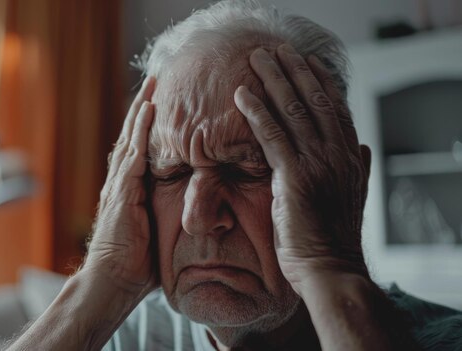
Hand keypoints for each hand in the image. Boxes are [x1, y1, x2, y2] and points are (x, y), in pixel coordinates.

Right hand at [82, 76, 157, 296]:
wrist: (112, 284)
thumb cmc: (135, 266)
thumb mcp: (156, 233)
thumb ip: (166, 214)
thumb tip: (191, 210)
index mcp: (129, 190)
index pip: (139, 150)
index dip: (147, 127)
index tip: (159, 104)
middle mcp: (120, 182)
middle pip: (132, 137)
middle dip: (143, 108)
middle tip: (154, 81)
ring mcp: (119, 186)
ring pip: (131, 139)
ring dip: (141, 111)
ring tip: (151, 85)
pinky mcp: (122, 193)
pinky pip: (133, 155)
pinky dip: (139, 131)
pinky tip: (148, 110)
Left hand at [234, 44, 371, 294]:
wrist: (329, 269)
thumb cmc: (332, 238)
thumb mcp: (351, 198)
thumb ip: (357, 169)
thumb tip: (361, 147)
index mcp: (349, 157)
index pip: (335, 109)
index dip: (321, 82)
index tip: (308, 62)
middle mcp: (337, 153)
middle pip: (314, 100)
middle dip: (294, 71)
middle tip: (277, 50)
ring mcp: (317, 163)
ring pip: (292, 110)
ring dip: (273, 80)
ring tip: (256, 59)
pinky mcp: (294, 177)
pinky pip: (271, 134)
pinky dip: (256, 111)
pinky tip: (242, 94)